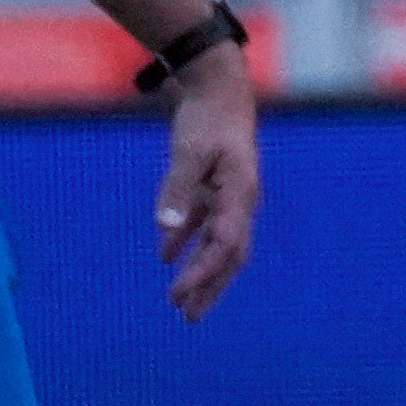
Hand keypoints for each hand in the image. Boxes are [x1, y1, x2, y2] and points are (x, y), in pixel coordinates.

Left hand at [150, 57, 258, 319]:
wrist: (217, 86)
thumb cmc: (207, 117)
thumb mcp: (189, 151)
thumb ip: (177, 190)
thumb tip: (164, 228)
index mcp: (241, 195)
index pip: (225, 247)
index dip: (203, 275)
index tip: (179, 296)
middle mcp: (240, 201)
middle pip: (229, 256)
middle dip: (209, 288)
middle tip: (189, 319)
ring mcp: (229, 196)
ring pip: (218, 245)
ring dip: (200, 273)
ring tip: (181, 303)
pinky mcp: (214, 187)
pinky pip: (202, 224)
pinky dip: (185, 241)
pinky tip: (165, 257)